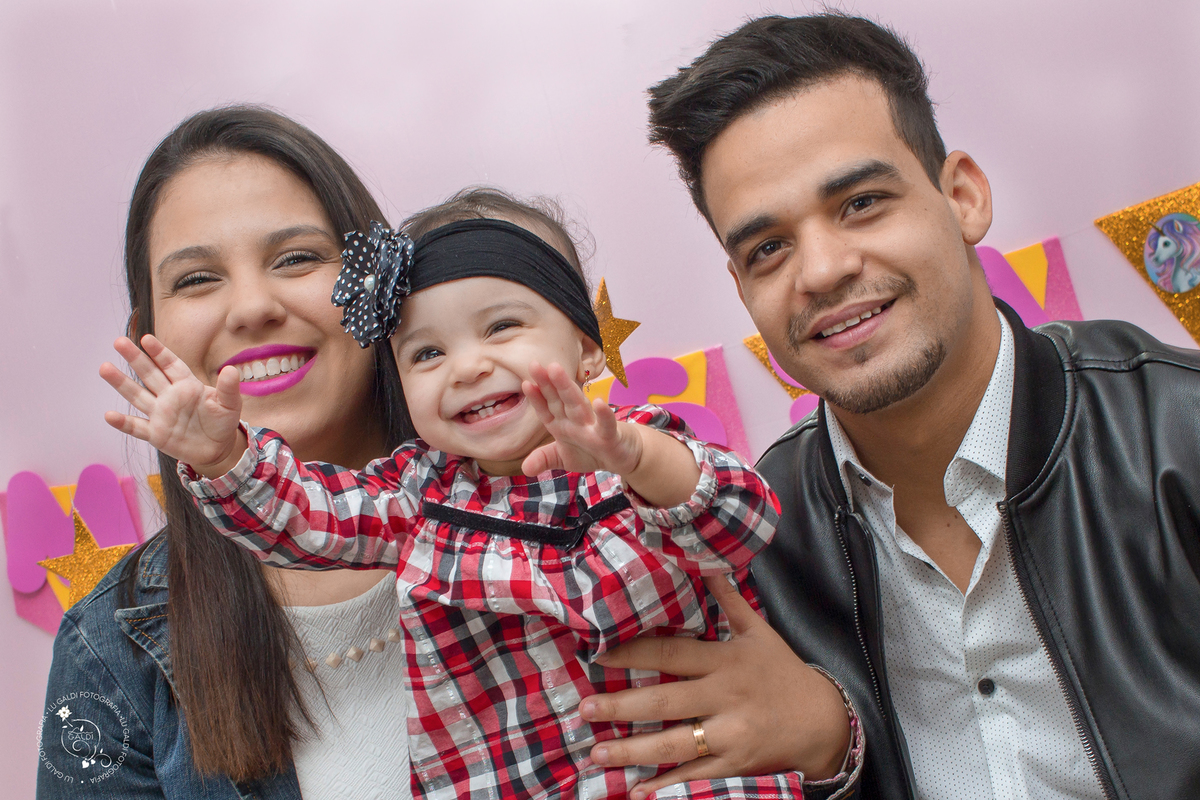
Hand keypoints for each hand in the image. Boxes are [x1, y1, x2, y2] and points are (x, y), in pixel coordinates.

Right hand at [100, 334, 244, 474]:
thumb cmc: (222, 421)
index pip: (170, 364)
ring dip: (122, 383)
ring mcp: (160, 414)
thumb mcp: (230, 403)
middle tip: (118, 341)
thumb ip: (229, 388)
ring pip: (137, 396)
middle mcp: (169, 396)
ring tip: (105, 368)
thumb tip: (232, 370)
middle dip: (134, 358)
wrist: (218, 448)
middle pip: (149, 374)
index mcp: (187, 385)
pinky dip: (123, 423)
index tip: (145, 339)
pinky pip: (137, 427)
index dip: (158, 352)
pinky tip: (109, 415)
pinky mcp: (156, 434)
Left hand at [521, 361, 642, 475]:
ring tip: (555, 370)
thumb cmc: (592, 450)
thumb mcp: (564, 458)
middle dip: (547, 383)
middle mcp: (576, 421)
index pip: (546, 409)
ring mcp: (593, 426)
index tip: (525, 383)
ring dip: (567, 387)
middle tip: (534, 364)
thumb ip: (544, 459)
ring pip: (578, 404)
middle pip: (559, 400)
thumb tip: (525, 469)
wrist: (623, 456)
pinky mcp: (610, 436)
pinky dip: (604, 415)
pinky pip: (606, 424)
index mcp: (562, 424)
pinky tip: (599, 402)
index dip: (536, 398)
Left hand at [578, 574, 851, 799]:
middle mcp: (725, 696)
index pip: (672, 653)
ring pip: (675, 744)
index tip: (597, 656)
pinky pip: (695, 775)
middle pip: (666, 701)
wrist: (823, 721)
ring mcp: (730, 734)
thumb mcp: (760, 632)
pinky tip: (637, 791)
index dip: (633, 653)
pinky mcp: (735, 765)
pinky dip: (666, 785)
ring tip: (596, 754)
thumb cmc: (783, 672)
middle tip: (584, 708)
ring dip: (633, 752)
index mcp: (726, 660)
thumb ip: (730, 600)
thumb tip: (708, 563)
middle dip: (622, 706)